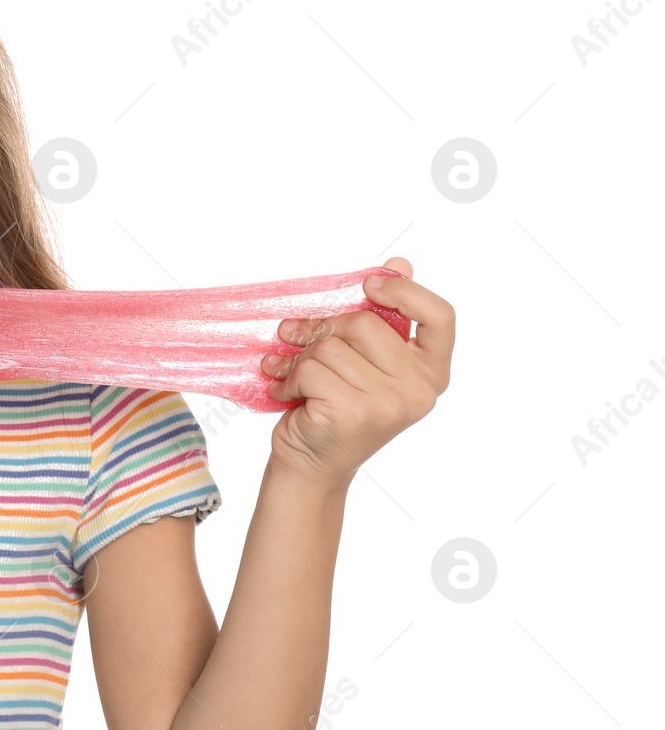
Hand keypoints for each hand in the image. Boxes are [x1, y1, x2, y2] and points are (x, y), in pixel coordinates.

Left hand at [259, 257, 454, 485]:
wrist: (310, 466)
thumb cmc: (333, 407)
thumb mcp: (361, 362)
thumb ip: (381, 318)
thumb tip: (401, 262)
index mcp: (431, 373)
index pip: (441, 316)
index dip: (406, 291)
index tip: (370, 283)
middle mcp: (419, 390)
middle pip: (366, 323)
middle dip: (324, 329)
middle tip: (299, 340)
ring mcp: (390, 404)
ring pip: (332, 346)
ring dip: (301, 358)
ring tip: (294, 377)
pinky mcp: (355, 413)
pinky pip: (312, 368)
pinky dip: (289, 376)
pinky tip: (287, 392)